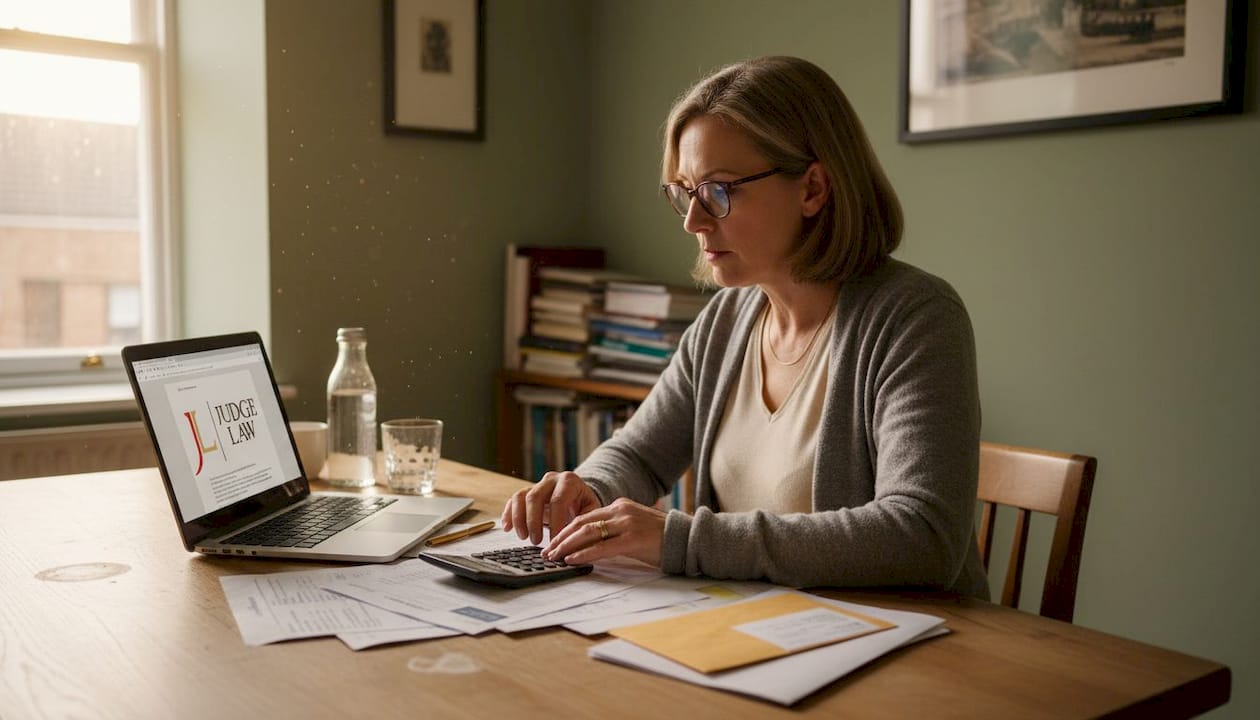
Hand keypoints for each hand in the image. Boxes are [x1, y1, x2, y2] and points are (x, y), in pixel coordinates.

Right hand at [500, 471, 601, 545]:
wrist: (579, 496)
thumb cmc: (585, 506)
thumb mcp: (591, 512)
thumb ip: (584, 524)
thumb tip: (576, 545)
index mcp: (569, 481)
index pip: (558, 500)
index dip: (555, 522)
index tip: (554, 542)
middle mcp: (551, 479)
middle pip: (535, 497)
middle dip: (534, 521)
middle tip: (536, 542)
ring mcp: (537, 484)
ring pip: (520, 497)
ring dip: (519, 518)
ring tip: (523, 537)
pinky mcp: (527, 492)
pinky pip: (513, 500)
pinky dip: (508, 514)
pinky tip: (507, 528)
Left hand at [542, 497, 666, 567]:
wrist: (687, 539)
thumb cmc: (661, 538)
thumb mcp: (634, 527)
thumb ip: (614, 531)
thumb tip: (591, 545)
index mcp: (620, 506)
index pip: (585, 517)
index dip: (565, 530)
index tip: (552, 542)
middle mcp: (621, 511)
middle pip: (581, 522)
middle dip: (560, 537)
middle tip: (547, 551)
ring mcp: (627, 523)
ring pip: (587, 532)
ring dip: (566, 545)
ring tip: (554, 556)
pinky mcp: (634, 539)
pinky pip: (602, 547)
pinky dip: (584, 553)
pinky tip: (572, 560)